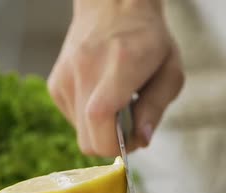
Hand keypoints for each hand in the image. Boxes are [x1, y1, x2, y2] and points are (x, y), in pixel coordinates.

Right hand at [48, 0, 183, 155]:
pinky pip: (73, 121)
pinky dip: (89, 120)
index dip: (118, 144)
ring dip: (102, 132)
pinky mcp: (55, 85)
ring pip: (81, 135)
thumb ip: (156, 108)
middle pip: (88, 141)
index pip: (101, 119)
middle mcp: (86, 71)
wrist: (113, 6)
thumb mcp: (170, 72)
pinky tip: (103, 98)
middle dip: (112, 145)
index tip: (135, 138)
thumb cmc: (148, 38)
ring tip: (118, 106)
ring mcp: (66, 78)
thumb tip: (141, 140)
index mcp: (119, 66)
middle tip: (130, 128)